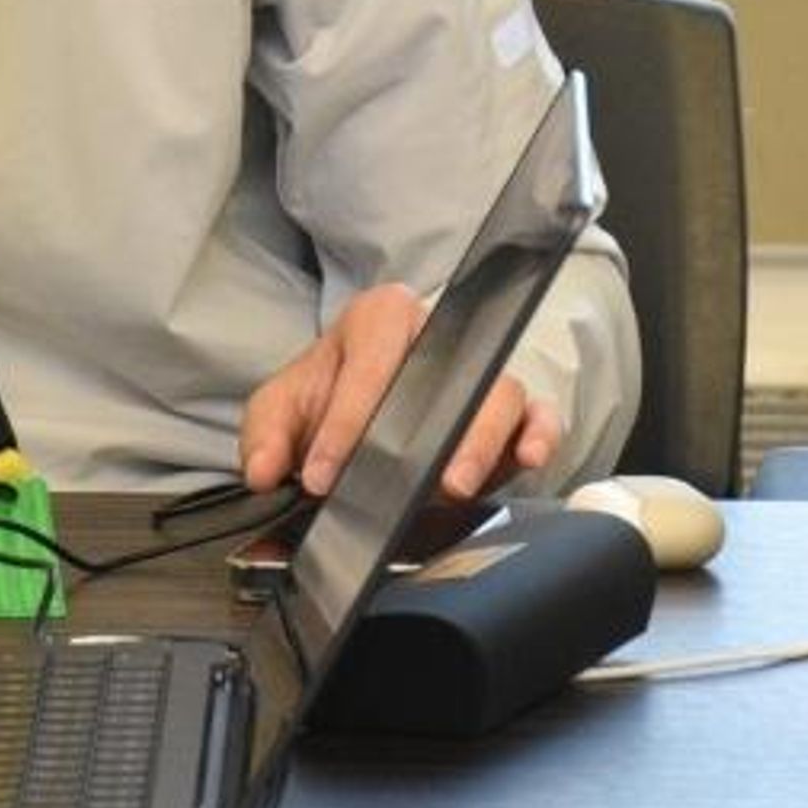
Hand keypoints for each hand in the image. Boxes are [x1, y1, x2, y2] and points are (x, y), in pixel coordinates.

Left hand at [237, 281, 564, 499]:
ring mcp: (478, 379)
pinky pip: (541, 416)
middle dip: (430, 426)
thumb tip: (265, 471)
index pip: (372, 359)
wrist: (354, 422)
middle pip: (450, 367)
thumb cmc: (325, 400)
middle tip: (408, 480)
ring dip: (482, 442)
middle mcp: (438, 340)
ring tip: (455, 486)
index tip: (322, 475)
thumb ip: (266, 436)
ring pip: (499, 394)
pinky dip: (543, 436)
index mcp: (378, 321)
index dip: (346, 420)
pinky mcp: (511, 418)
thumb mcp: (281, 410)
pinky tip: (530, 460)